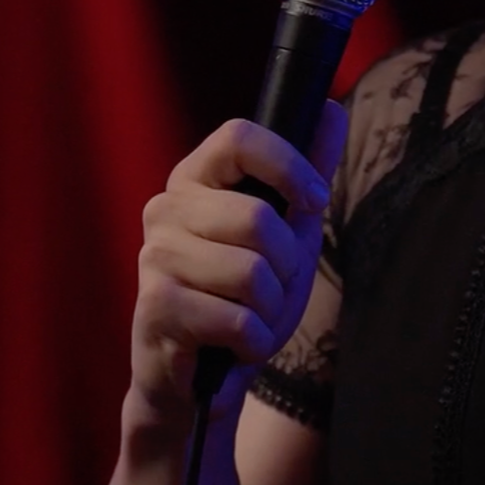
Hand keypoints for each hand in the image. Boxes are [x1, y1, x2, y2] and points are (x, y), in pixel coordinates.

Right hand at [128, 104, 347, 429]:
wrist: (202, 376)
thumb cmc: (243, 293)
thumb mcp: (287, 228)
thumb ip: (307, 168)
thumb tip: (330, 108)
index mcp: (196, 178)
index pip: (238, 136)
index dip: (287, 164)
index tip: (315, 200)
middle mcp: (165, 208)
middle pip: (258, 217)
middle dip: (287, 264)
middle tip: (272, 285)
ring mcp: (154, 257)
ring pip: (251, 272)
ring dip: (270, 307)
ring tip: (249, 315)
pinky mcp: (154, 307)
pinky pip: (237, 319)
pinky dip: (254, 339)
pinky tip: (236, 344)